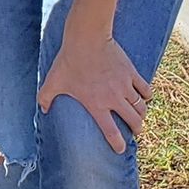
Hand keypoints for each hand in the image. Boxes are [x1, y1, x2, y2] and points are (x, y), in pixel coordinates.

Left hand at [38, 33, 152, 153]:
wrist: (87, 39)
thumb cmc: (69, 61)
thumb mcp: (53, 81)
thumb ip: (45, 98)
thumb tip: (42, 110)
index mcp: (96, 105)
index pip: (111, 131)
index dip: (118, 144)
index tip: (121, 150)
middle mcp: (114, 98)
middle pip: (134, 121)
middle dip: (137, 130)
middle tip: (136, 131)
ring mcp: (125, 85)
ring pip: (141, 107)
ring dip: (141, 114)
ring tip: (139, 116)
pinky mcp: (131, 73)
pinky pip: (145, 89)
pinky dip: (147, 96)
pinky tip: (145, 98)